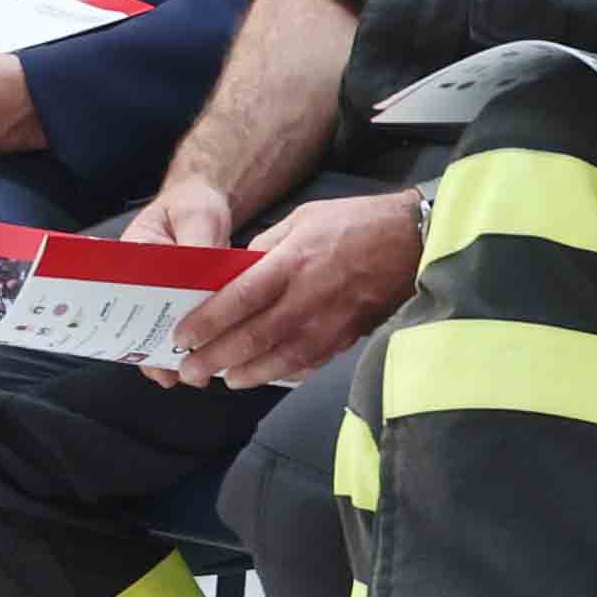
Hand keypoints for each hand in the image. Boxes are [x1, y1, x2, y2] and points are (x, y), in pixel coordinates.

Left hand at [167, 188, 424, 389]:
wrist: (414, 240)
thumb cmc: (358, 223)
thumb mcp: (304, 218)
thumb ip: (267, 247)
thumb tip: (236, 271)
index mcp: (292, 261)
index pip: (239, 299)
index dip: (207, 322)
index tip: (183, 336)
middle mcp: (307, 298)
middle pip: (252, 337)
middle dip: (215, 359)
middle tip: (190, 371)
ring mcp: (329, 323)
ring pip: (279, 360)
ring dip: (247, 373)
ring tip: (224, 378)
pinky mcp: (346, 337)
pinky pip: (309, 363)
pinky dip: (284, 373)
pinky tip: (266, 375)